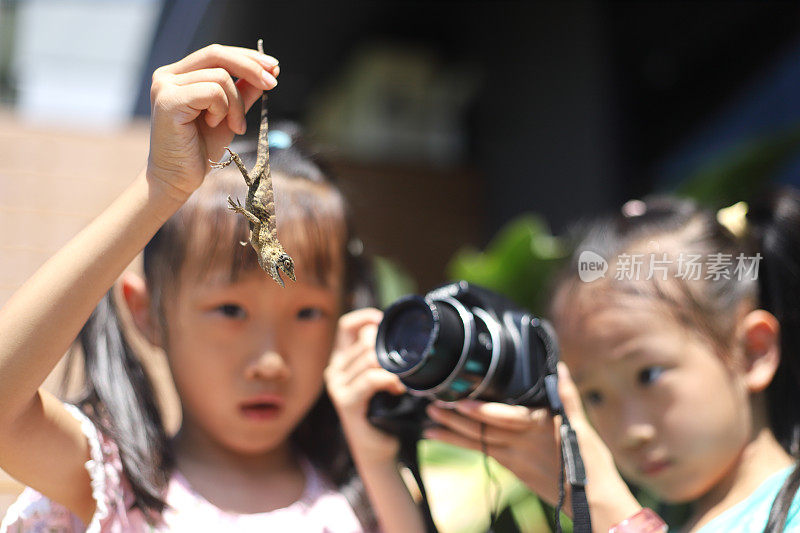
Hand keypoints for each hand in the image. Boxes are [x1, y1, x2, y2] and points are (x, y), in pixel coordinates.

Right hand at [146, 44, 279, 202]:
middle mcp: (168, 75)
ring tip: (235, 126)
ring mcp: (165, 86)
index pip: (217, 54)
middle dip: (251, 68)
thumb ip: (243, 92)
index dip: (247, 57)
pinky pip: (212, 92)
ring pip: (220, 77)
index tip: (274, 66)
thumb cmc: (201, 149)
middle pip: (218, 54)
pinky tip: (214, 125)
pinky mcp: (168, 100)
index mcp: (179, 74)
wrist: (178, 178)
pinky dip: (223, 110)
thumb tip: (267, 70)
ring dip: (237, 104)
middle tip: (273, 84)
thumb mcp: (230, 115)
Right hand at [325, 308, 405, 465]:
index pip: (348, 325)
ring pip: (370, 358)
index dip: (367, 318)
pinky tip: (398, 388)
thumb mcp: (381, 375)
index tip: (387, 324)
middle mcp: (334, 370)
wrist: (379, 448)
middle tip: (405, 368)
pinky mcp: (345, 402)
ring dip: (393, 368)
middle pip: (366, 342)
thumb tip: (397, 332)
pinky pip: (371, 379)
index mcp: (341, 359)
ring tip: (403, 382)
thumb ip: (382, 354)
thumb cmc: (385, 411)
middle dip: (389, 351)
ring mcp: (337, 386)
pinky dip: (388, 380)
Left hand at [424, 363, 640, 528]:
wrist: (591, 502)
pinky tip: (441, 436)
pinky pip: (483, 453)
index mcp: (539, 429)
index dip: (482, 412)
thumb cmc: (592, 462)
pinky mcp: (512, 468)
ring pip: (478, 444)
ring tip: (429, 424)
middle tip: (432, 407)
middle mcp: (522, 444)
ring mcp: (514, 458)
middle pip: (484, 430)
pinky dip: (462, 443)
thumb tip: (558, 367)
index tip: (460, 401)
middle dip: (455, 419)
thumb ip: (566, 396)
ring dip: (452, 433)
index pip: (506, 418)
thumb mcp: (582, 427)